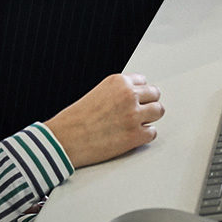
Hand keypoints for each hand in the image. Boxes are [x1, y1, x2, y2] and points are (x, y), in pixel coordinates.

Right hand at [45, 74, 164, 167]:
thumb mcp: (97, 93)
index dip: (138, 93)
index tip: (134, 100)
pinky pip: (153, 133)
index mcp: (118, 82)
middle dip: (147, 104)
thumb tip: (133, 97)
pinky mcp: (135, 135)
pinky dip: (144, 136)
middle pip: (155, 94)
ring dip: (149, 118)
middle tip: (138, 113)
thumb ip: (117, 92)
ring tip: (137, 124)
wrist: (63, 140)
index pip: (143, 81)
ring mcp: (134, 115)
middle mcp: (128, 95)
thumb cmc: (74, 119)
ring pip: (158, 111)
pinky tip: (132, 136)